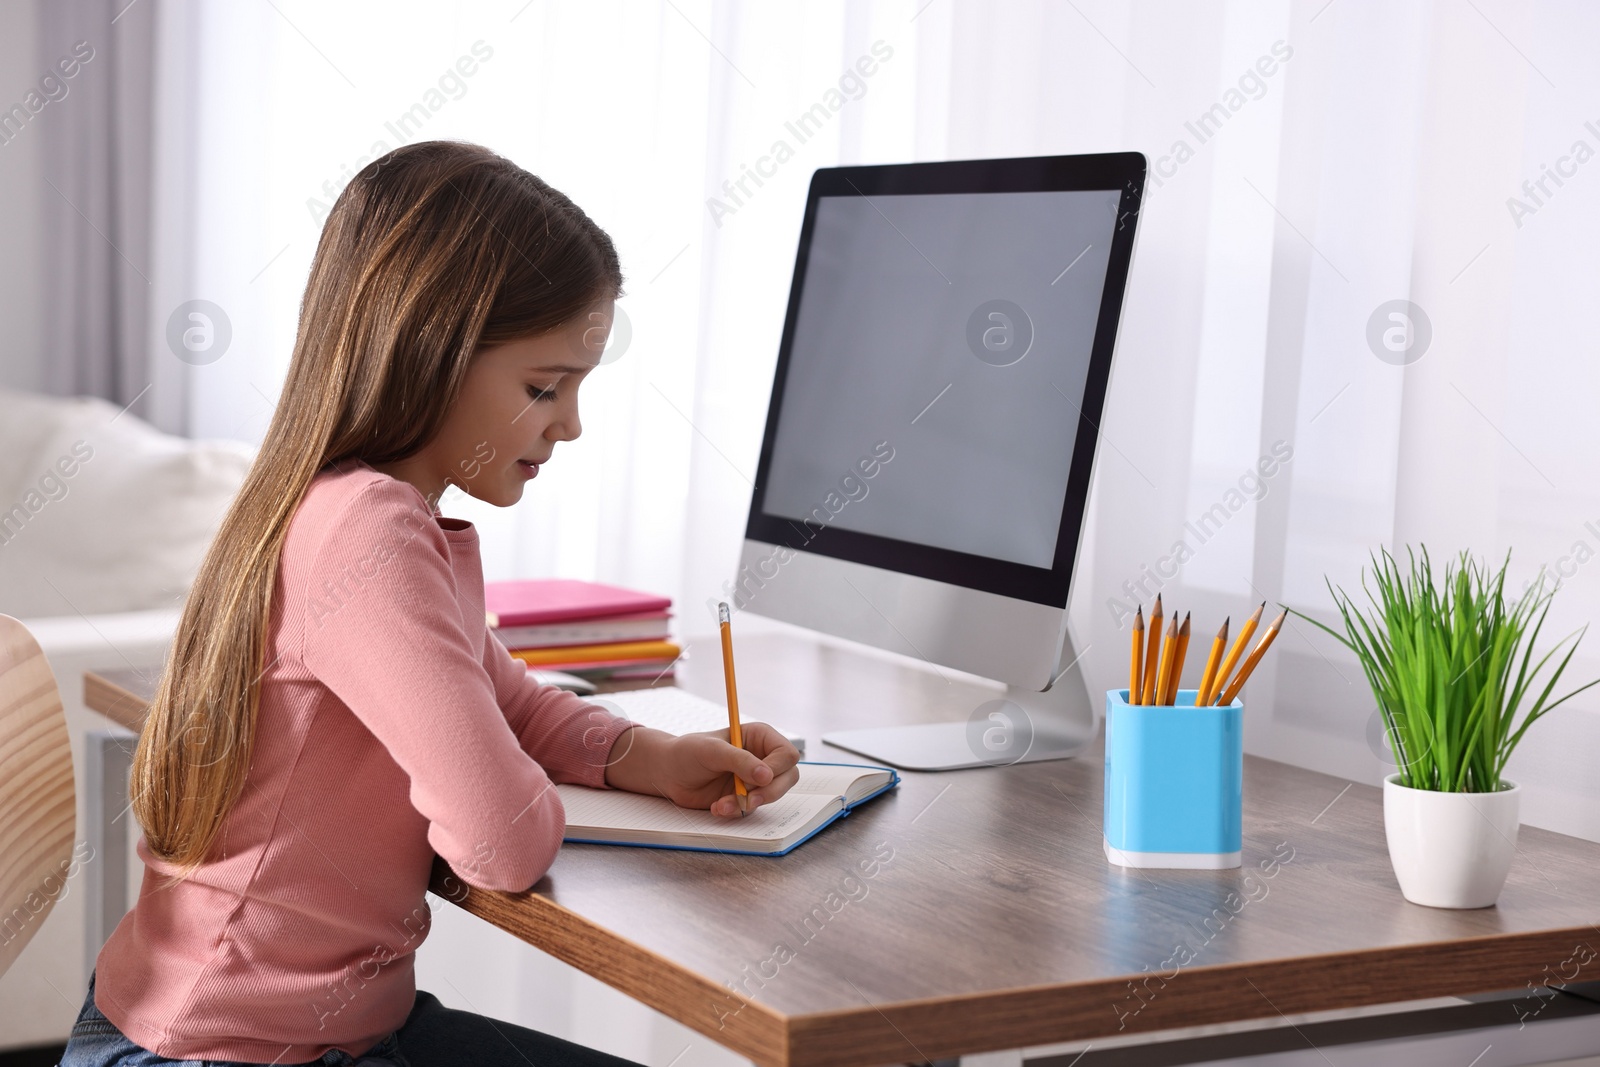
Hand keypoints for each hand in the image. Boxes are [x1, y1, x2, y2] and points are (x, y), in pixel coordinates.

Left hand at [651, 722, 801, 817]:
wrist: (668, 773)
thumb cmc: (688, 752)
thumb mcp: (712, 751)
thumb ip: (740, 761)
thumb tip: (767, 775)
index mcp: (759, 737)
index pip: (786, 754)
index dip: (777, 768)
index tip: (760, 779)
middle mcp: (762, 757)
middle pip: (788, 777)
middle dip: (769, 792)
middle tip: (750, 800)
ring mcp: (754, 779)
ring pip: (772, 795)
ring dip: (748, 803)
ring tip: (721, 804)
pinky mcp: (745, 797)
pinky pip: (753, 808)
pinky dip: (736, 811)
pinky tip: (717, 807)